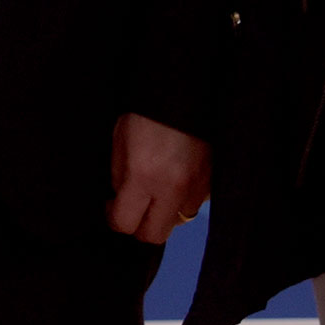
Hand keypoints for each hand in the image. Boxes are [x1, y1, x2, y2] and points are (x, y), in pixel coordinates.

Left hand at [108, 112, 211, 241]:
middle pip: (154, 235)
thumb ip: (119, 176)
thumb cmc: (146, 111)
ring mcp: (196, 187)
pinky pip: (194, 204)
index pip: (125, 223)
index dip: (114, 218)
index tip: (112, 206)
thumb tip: (121, 199)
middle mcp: (172, 187)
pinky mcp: (212, 181)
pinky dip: (183, 199)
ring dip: (165, 213)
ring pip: (177, 221)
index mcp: (142, 175)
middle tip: (133, 206)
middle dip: (139, 225)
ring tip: (157, 190)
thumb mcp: (119, 141)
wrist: (183, 90)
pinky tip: (175, 179)